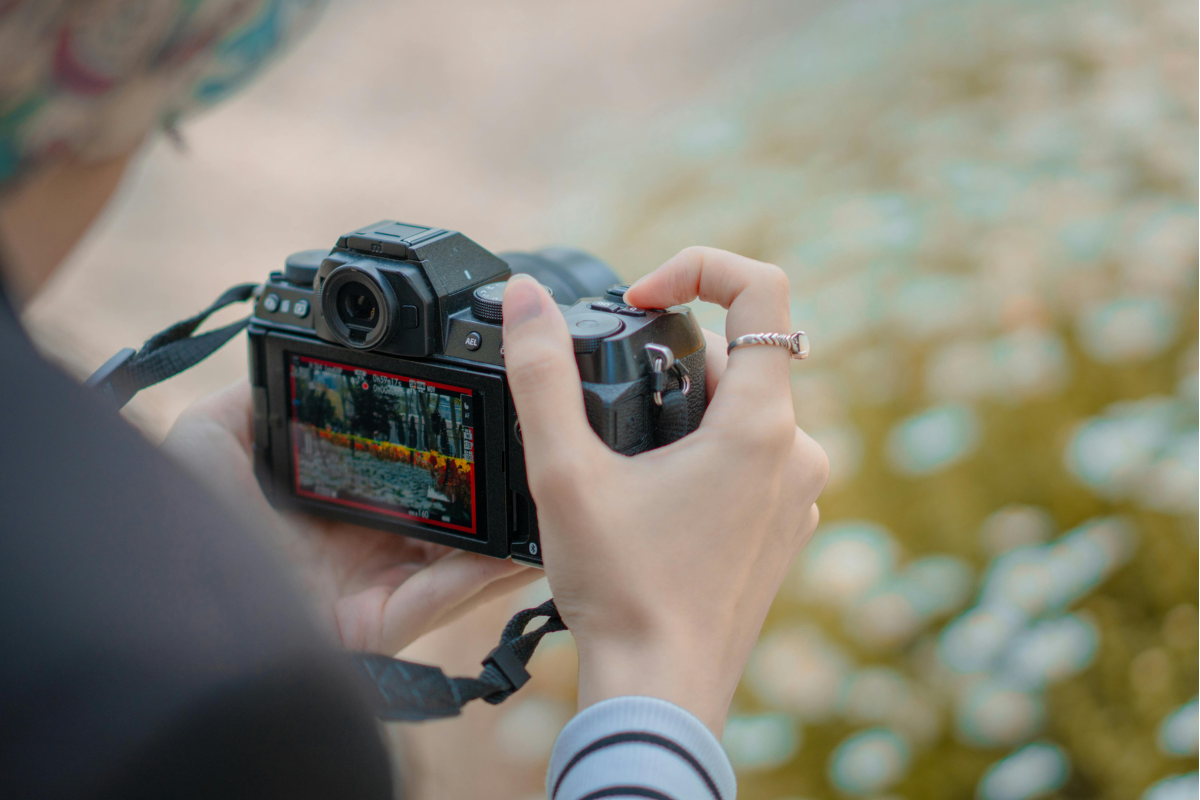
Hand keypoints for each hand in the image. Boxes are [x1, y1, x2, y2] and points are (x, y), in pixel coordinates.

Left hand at [162, 380, 536, 654]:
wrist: (181, 607)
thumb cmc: (188, 534)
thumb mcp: (208, 447)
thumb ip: (247, 404)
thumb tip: (277, 358)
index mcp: (335, 507)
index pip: (407, 473)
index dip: (444, 446)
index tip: (479, 407)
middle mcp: (365, 547)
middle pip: (449, 514)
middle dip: (492, 485)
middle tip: (529, 446)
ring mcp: (380, 587)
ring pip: (464, 556)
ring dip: (506, 527)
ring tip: (545, 488)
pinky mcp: (388, 623)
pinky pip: (449, 594)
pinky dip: (490, 571)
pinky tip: (522, 541)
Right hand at [501, 249, 827, 735]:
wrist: (661, 692)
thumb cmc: (621, 590)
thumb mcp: (565, 472)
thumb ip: (542, 374)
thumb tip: (525, 297)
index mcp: (759, 425)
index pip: (764, 290)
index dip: (698, 269)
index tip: (640, 302)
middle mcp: (797, 453)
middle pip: (742, 356)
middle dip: (672, 357)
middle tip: (608, 402)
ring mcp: (798, 495)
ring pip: (745, 410)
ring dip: (687, 409)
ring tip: (625, 459)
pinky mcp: (786, 529)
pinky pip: (753, 460)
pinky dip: (707, 454)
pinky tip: (656, 499)